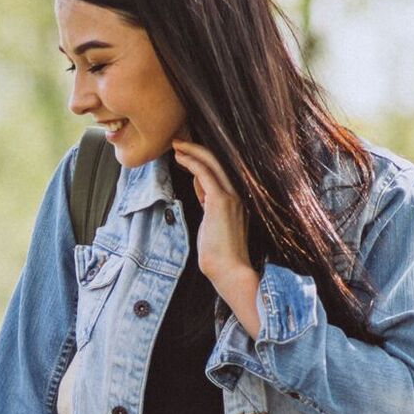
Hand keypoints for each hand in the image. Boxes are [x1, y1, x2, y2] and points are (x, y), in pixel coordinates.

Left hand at [171, 139, 261, 335]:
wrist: (230, 270)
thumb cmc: (220, 254)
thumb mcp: (212, 224)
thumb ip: (209, 204)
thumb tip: (200, 187)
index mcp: (236, 201)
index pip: (218, 174)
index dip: (201, 162)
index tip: (185, 156)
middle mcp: (237, 195)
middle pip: (218, 163)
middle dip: (197, 150)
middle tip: (178, 142)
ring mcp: (231, 197)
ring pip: (212, 163)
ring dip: (192, 152)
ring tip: (176, 146)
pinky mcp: (221, 201)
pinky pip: (205, 174)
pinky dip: (192, 162)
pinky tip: (180, 158)